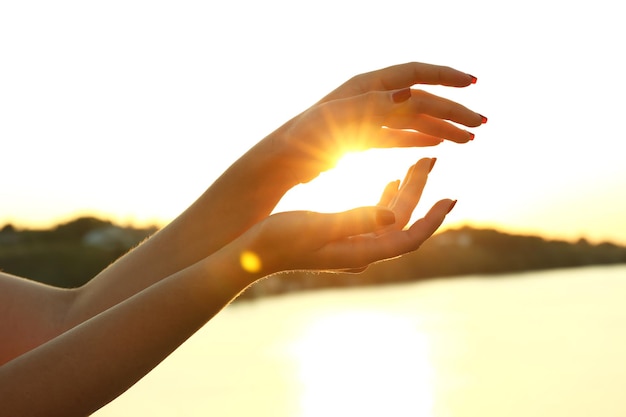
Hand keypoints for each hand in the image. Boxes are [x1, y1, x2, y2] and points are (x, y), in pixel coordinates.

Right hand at [225, 157, 454, 275]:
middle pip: (403, 222)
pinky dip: (385, 198)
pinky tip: (390, 180)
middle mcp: (361, 251)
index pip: (409, 239)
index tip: (452, 196)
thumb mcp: (317, 226)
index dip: (433, 219)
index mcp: (359, 252)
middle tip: (430, 160)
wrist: (250, 254)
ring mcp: (352, 245)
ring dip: (405, 192)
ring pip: (390, 217)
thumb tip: (394, 217)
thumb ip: (355, 220)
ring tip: (417, 164)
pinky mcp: (341, 236)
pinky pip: (373, 217)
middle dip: (420, 193)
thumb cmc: (278, 240)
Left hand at [275, 62, 485, 182]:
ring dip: (442, 127)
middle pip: (421, 100)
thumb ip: (373, 107)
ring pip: (414, 120)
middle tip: (481, 124)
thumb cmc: (305, 136)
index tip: (473, 84)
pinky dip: (419, 139)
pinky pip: (399, 136)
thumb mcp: (338, 119)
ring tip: (469, 139)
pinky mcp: (365, 138)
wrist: (284, 159)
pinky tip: (438, 144)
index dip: (444, 76)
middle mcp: (372, 98)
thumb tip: (409, 95)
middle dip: (453, 110)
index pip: (414, 74)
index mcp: (367, 87)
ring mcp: (370, 118)